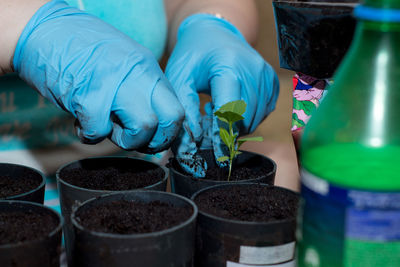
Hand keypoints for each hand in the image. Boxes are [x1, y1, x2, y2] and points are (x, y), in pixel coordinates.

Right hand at [13, 0, 183, 151]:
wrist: (44, 31)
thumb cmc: (83, 51)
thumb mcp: (124, 63)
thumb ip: (142, 89)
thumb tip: (156, 125)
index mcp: (148, 67)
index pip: (177, 109)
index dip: (168, 134)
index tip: (155, 141)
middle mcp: (137, 73)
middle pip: (168, 121)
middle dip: (153, 141)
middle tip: (134, 140)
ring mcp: (114, 82)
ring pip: (142, 129)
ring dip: (122, 140)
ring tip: (104, 126)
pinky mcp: (87, 93)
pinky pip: (99, 132)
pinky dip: (89, 135)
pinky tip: (81, 123)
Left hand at [166, 14, 278, 175]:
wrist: (215, 33)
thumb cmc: (193, 56)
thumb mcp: (180, 78)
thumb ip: (185, 109)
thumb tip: (194, 141)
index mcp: (230, 66)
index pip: (230, 110)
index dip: (222, 135)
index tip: (214, 153)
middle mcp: (254, 70)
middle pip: (245, 118)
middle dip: (226, 132)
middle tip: (207, 123)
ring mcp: (266, 76)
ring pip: (254, 119)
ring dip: (235, 125)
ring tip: (215, 109)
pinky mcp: (272, 82)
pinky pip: (262, 113)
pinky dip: (246, 117)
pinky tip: (230, 104)